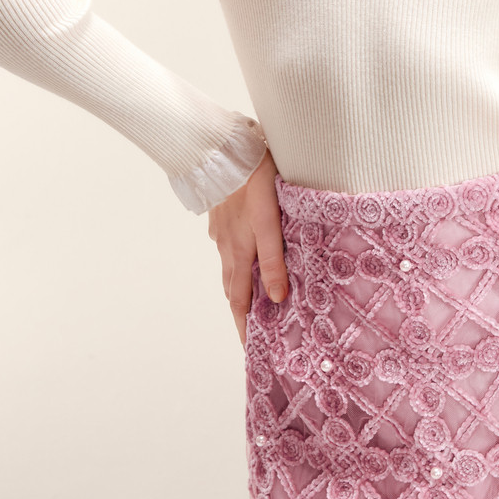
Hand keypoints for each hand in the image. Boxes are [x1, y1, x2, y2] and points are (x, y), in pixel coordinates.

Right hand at [206, 147, 286, 344]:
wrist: (224, 148)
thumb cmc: (254, 181)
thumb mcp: (269, 221)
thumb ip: (274, 258)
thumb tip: (278, 298)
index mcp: (240, 253)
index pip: (240, 303)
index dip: (244, 328)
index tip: (249, 351)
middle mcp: (227, 247)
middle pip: (233, 289)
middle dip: (242, 313)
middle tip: (252, 332)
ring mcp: (221, 231)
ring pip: (230, 267)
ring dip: (239, 287)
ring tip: (251, 301)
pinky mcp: (220, 216)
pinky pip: (227, 246)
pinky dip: (236, 260)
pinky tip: (245, 254)